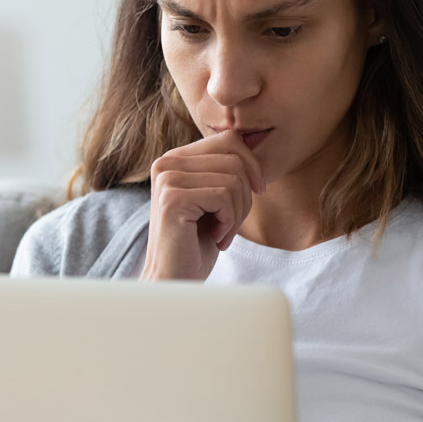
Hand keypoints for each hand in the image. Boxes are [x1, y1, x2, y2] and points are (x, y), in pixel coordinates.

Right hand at [140, 131, 265, 280]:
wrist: (174, 281)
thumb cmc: (197, 245)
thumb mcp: (215, 200)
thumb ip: (226, 171)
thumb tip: (255, 145)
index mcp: (175, 159)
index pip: (228, 140)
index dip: (252, 166)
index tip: (256, 193)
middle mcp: (166, 163)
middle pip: (234, 159)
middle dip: (245, 195)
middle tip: (231, 224)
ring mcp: (167, 179)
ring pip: (233, 179)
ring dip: (238, 213)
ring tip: (222, 233)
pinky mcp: (172, 199)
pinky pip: (224, 196)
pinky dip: (229, 223)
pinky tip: (215, 238)